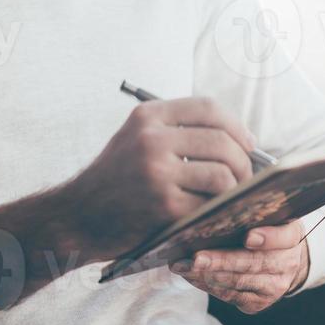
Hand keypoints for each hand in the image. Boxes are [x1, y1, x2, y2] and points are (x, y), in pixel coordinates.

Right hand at [55, 96, 254, 260]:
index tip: (248, 142)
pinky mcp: (163, 206)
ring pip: (223, 174)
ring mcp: (157, 172)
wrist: (76, 217)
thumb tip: (237, 138)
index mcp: (147, 115)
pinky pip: (210, 203)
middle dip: (243, 161)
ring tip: (233, 196)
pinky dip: (220, 210)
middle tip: (246, 176)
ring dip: (237, 188)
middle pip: (221, 141)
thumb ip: (176, 130)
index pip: (207, 108)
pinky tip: (216, 213)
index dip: (235, 125)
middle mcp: (151, 138)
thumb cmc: (114, 179)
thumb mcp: (135, 138)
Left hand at [169, 219, 309, 313]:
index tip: (248, 237)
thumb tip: (220, 206)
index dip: (267, 238)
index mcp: (292, 236)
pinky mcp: (257, 303)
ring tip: (182, 266)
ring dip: (207, 275)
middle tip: (196, 258)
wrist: (282, 261)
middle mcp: (287, 265)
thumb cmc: (267, 228)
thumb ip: (254, 211)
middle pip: (254, 263)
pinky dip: (207, 285)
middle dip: (222, 261)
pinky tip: (190, 276)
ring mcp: (273, 287)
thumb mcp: (269, 215)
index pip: (284, 237)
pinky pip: (230, 295)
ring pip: (238, 282)